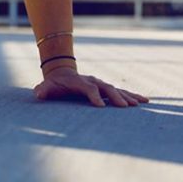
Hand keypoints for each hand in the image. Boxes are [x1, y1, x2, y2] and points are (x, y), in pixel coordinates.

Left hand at [33, 67, 148, 106]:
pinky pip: (121, 92)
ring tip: (141, 103)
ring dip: (128, 96)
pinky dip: (132, 95)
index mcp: (80, 82)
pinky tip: (144, 101)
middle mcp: (93, 82)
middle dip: (116, 97)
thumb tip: (38, 94)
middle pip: (107, 88)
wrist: (62, 74)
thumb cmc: (54, 84)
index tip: (101, 107)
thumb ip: (43, 90)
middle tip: (126, 107)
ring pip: (117, 89)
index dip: (94, 97)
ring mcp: (101, 85)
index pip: (89, 89)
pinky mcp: (106, 89)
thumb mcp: (46, 87)